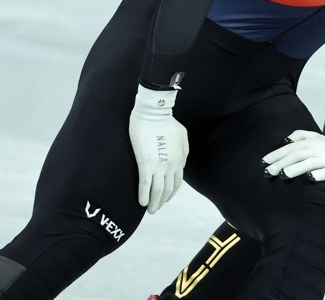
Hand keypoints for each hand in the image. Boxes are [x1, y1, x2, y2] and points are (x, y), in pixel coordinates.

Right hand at [128, 85, 188, 213]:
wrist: (154, 113)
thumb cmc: (167, 121)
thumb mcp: (183, 135)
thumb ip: (184, 150)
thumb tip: (182, 160)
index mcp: (181, 159)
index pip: (177, 182)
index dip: (171, 193)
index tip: (164, 198)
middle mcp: (172, 166)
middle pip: (168, 190)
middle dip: (162, 201)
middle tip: (156, 208)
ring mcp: (159, 166)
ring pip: (158, 191)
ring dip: (154, 203)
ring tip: (149, 210)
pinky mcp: (145, 164)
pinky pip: (145, 185)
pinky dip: (144, 195)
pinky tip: (141, 203)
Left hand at [262, 129, 324, 186]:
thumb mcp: (316, 138)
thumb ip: (300, 136)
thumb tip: (284, 140)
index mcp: (312, 141)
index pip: (291, 147)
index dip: (276, 154)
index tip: (263, 162)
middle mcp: (319, 148)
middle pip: (297, 154)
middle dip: (281, 163)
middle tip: (267, 172)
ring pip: (310, 162)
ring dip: (296, 168)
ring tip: (283, 175)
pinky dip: (318, 174)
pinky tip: (309, 178)